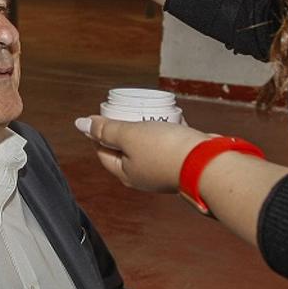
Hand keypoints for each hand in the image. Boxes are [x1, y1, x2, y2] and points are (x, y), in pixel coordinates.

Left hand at [75, 115, 217, 192]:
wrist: (207, 162)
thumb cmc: (165, 150)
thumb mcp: (129, 135)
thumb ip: (105, 130)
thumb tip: (80, 124)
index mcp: (126, 174)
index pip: (103, 153)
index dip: (98, 134)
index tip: (101, 116)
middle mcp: (144, 176)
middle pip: (125, 151)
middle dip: (124, 130)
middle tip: (124, 112)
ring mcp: (164, 171)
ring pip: (148, 147)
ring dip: (146, 130)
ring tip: (146, 113)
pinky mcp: (182, 163)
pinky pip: (168, 146)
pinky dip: (166, 132)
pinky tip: (170, 120)